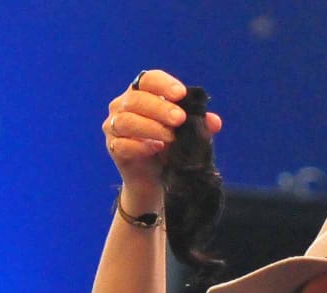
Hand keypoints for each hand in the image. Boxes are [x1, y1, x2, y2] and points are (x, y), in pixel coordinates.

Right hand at [104, 69, 222, 199]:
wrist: (153, 178)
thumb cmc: (167, 147)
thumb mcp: (186, 133)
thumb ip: (199, 125)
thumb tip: (214, 122)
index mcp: (141, 92)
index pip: (148, 79)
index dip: (163, 84)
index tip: (181, 94)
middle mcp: (123, 105)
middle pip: (136, 99)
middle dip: (159, 108)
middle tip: (179, 119)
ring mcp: (114, 126)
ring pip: (126, 121)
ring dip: (150, 127)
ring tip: (170, 138)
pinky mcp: (112, 147)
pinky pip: (122, 144)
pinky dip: (139, 146)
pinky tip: (155, 149)